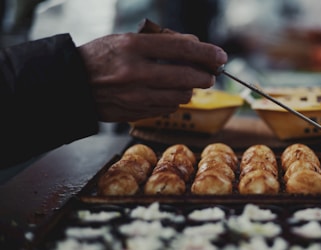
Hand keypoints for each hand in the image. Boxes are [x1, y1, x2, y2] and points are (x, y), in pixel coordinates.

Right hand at [78, 31, 227, 121]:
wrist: (72, 85)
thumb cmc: (103, 57)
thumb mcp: (127, 39)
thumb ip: (162, 42)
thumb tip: (197, 46)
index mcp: (133, 47)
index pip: (181, 49)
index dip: (207, 53)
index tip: (221, 56)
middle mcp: (135, 72)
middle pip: (187, 77)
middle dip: (206, 76)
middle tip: (211, 74)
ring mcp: (135, 96)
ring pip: (181, 96)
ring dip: (190, 89)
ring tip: (187, 83)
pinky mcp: (136, 113)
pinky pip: (168, 109)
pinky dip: (174, 101)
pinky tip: (168, 94)